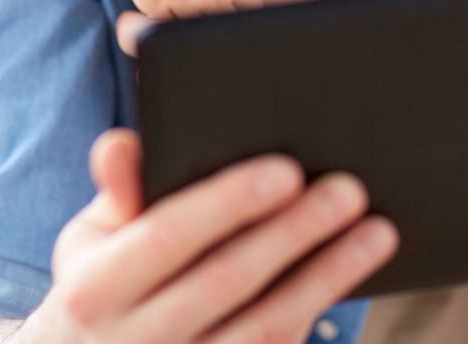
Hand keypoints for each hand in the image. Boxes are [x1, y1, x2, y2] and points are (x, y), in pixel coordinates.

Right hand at [19, 129, 396, 343]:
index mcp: (93, 288)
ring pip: (265, 328)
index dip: (227, 203)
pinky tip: (348, 275)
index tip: (286, 171)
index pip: (166, 236)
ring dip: (326, 277)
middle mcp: (133, 341)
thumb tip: (121, 144)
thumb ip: (119, 189)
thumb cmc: (104, 285)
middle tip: (348, 189)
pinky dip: (315, 312)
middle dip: (293, 231)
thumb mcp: (92, 239)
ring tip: (375, 232)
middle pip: (227, 281)